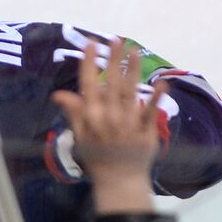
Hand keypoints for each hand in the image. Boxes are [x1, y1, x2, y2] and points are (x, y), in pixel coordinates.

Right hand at [50, 39, 164, 213]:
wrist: (118, 181)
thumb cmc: (97, 158)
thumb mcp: (79, 136)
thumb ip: (73, 112)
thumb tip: (59, 93)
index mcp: (92, 117)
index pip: (89, 85)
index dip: (91, 64)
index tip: (92, 44)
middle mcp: (110, 117)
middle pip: (112, 84)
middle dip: (114, 60)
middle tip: (116, 39)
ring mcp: (129, 123)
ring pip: (131, 92)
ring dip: (133, 71)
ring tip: (134, 51)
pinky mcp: (147, 131)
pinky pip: (152, 112)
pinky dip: (158, 98)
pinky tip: (163, 83)